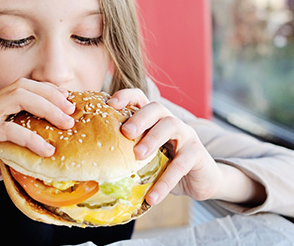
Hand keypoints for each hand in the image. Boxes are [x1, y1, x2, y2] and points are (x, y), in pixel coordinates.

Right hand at [0, 78, 75, 201]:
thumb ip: (19, 153)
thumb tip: (50, 159)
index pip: (25, 90)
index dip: (50, 93)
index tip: (71, 105)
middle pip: (24, 86)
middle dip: (53, 95)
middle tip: (73, 112)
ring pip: (16, 96)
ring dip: (46, 107)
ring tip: (66, 124)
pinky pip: (3, 128)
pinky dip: (28, 136)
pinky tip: (45, 149)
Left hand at [108, 89, 221, 205]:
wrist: (200, 181)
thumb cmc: (166, 166)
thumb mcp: (145, 158)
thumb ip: (127, 154)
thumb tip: (93, 168)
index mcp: (154, 119)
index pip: (140, 98)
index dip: (126, 96)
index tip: (110, 104)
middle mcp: (170, 121)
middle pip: (155, 108)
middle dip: (139, 117)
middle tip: (125, 132)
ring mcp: (186, 135)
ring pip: (171, 126)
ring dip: (153, 139)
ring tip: (138, 156)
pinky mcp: (198, 153)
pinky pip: (182, 163)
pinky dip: (166, 181)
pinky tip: (153, 196)